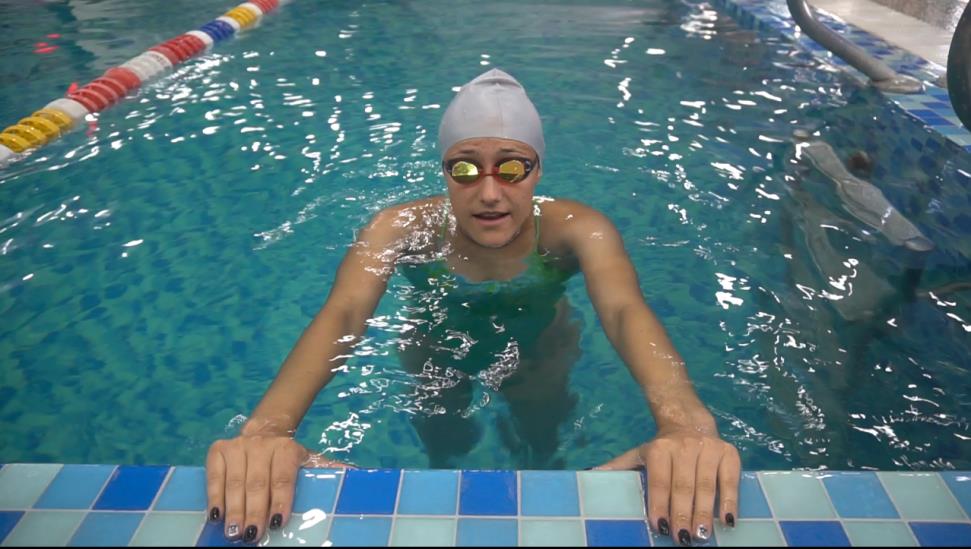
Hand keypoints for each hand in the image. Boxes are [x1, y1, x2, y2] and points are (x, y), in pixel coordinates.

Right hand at [206, 435, 350, 542]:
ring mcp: (239, 446)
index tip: (277, 523)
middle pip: (257, 483)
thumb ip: (329, 469)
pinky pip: (214, 476)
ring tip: (233, 532)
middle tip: (251, 535)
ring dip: (233, 509)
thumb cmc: (288, 456)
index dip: (280, 501)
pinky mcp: (218, 450)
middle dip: (254, 511)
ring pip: (235, 481)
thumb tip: (358, 476)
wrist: (266, 429)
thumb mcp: (310, 460)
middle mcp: (261, 445)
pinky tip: (217, 516)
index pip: (282, 478)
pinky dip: (214, 496)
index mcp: (286, 448)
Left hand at [595, 432, 739, 545]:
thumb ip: (618, 466)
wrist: (689, 423)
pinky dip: (730, 501)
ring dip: (705, 512)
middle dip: (682, 514)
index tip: (660, 527)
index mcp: (659, 449)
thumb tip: (589, 474)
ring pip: (707, 485)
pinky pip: (730, 480)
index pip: (659, 481)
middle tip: (683, 538)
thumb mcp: (638, 454)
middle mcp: (684, 446)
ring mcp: (708, 449)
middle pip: (683, 486)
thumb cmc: (661, 449)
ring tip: (702, 535)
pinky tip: (727, 520)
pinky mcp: (729, 453)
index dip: (659, 504)